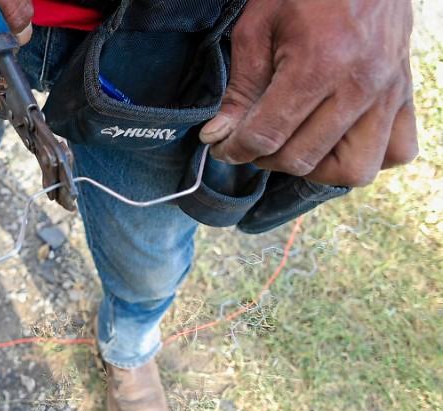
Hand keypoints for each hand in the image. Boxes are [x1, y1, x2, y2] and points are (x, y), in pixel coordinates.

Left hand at [200, 0, 417, 186]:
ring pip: (355, 169)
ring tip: (296, 143)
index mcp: (318, 64)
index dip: (235, 149)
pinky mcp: (407, 94)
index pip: (267, 135)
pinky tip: (337, 140)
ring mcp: (389, 93)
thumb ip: (241, 86)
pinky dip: (367, 156)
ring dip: (317, 167)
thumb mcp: (259, 27)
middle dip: (266, 158)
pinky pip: (397, 151)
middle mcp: (359, 86)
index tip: (223, 146)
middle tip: (254, 139)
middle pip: (303, 158)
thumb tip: (219, 134)